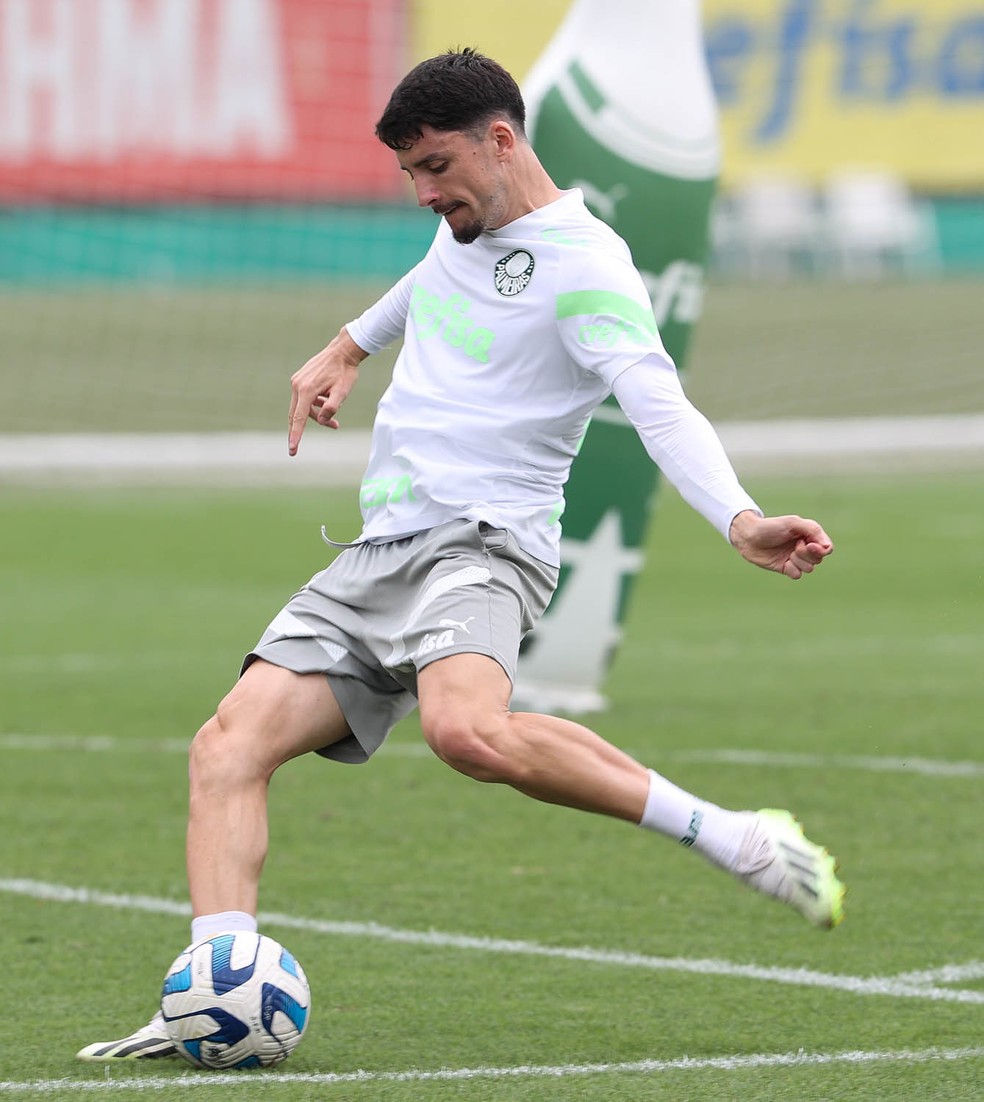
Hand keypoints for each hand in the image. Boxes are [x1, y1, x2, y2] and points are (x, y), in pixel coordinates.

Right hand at [288, 328, 366, 455]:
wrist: (342, 351)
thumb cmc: (345, 372)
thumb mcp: (342, 392)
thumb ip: (332, 407)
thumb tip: (323, 420)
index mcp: (306, 390)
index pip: (298, 418)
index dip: (296, 435)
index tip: (292, 449)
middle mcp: (297, 385)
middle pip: (297, 414)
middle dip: (310, 424)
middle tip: (323, 433)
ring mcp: (296, 381)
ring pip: (302, 407)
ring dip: (317, 413)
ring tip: (337, 415)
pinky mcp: (299, 379)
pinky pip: (304, 398)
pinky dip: (315, 404)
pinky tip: (328, 399)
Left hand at [728, 511, 833, 579]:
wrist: (748, 537)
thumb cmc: (770, 527)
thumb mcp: (793, 523)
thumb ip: (813, 530)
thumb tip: (828, 547)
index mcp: (808, 536)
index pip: (826, 547)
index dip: (821, 550)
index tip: (810, 545)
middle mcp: (804, 548)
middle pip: (818, 559)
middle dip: (807, 554)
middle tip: (795, 546)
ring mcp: (794, 559)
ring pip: (809, 568)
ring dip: (799, 561)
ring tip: (789, 553)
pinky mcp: (785, 568)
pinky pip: (797, 575)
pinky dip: (793, 570)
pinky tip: (784, 563)